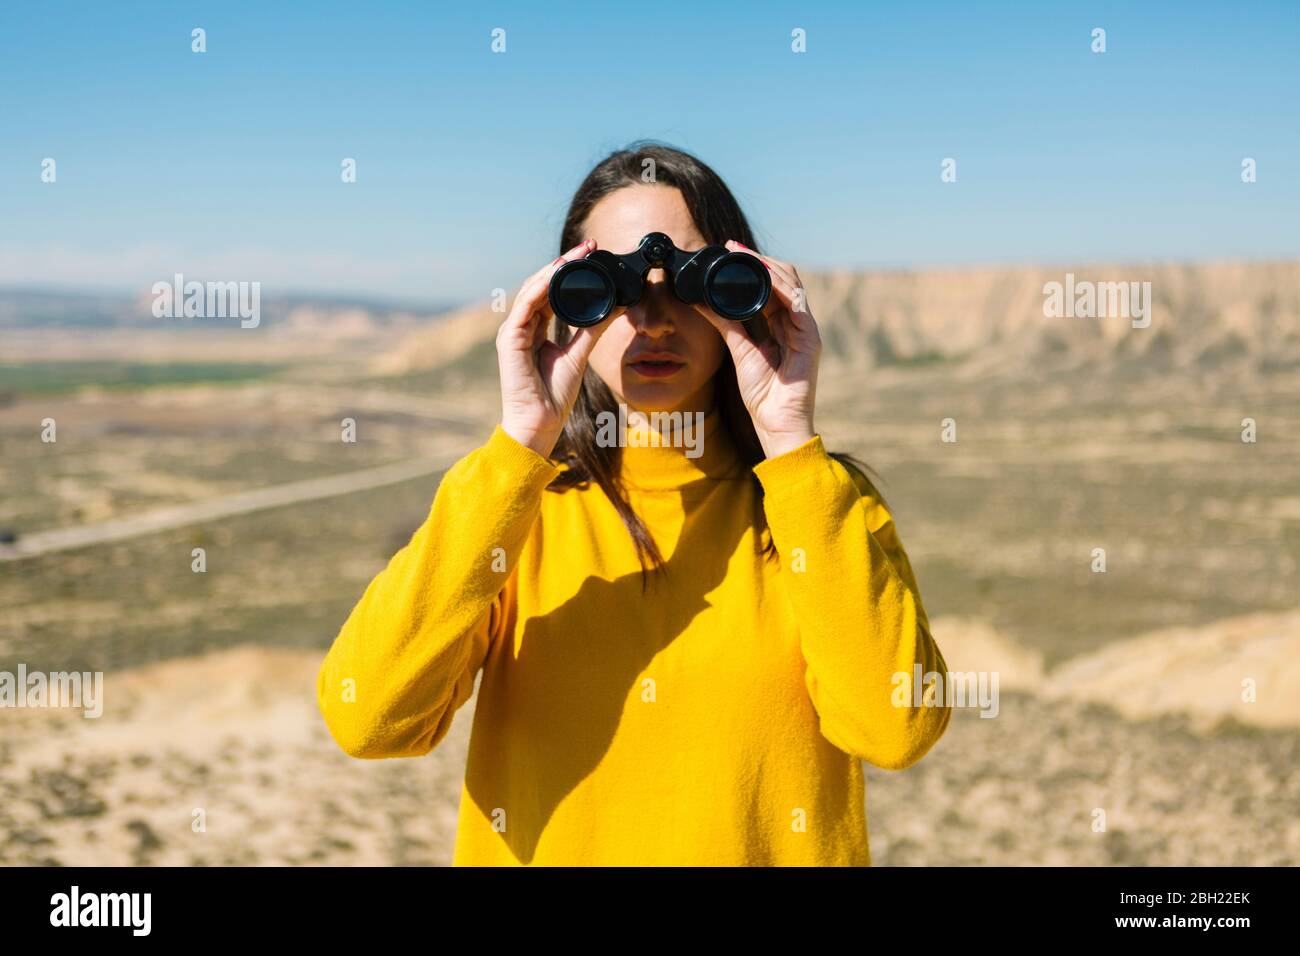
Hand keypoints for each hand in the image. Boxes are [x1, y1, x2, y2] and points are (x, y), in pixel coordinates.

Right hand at [497, 239, 617, 456]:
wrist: (540, 423)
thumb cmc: (555, 396)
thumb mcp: (579, 354)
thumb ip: (592, 329)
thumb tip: (615, 306)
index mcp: (536, 330)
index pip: (552, 293)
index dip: (570, 274)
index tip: (593, 256)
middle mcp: (523, 327)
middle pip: (542, 286)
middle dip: (565, 265)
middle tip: (589, 246)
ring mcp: (514, 331)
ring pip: (533, 290)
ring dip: (555, 269)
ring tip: (577, 254)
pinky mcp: (510, 338)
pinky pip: (526, 305)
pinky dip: (541, 286)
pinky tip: (558, 273)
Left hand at [690, 241, 820, 458]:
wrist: (776, 421)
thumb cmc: (762, 393)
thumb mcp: (738, 350)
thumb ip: (725, 323)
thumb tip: (702, 301)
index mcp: (781, 324)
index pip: (771, 285)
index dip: (752, 266)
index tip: (730, 250)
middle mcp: (796, 322)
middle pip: (783, 278)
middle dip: (759, 259)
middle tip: (733, 246)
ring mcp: (806, 328)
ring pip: (791, 284)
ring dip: (768, 266)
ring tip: (744, 254)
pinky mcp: (810, 337)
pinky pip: (797, 303)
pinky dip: (780, 286)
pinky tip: (763, 276)